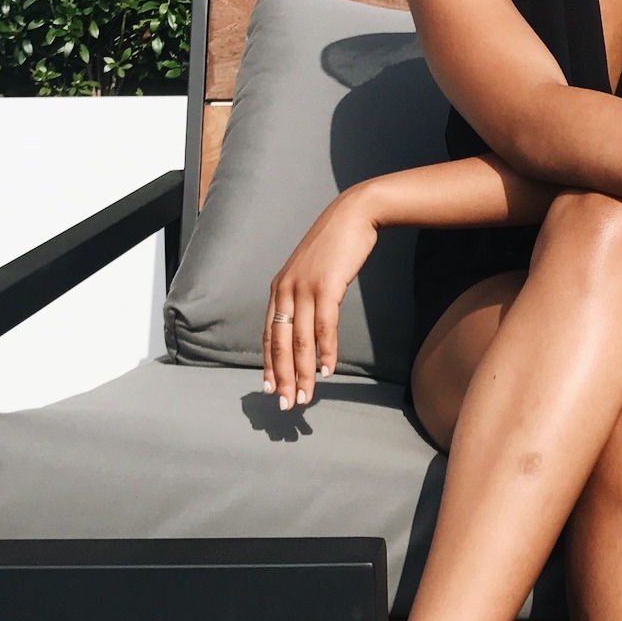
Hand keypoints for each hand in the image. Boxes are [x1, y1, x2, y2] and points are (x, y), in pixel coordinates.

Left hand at [262, 186, 378, 409]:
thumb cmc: (334, 245)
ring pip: (300, 341)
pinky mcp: (326, 286)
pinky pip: (324, 327)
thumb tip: (304, 324)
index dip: (269, 365)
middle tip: (286, 404)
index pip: (269, 336)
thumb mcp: (310, 271)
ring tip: (306, 396)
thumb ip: (303, 295)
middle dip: (282, 378)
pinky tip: (327, 370)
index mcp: (279, 289)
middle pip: (280, 344)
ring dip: (303, 372)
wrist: (352, 216)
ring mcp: (305, 288)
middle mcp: (286, 290)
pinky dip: (325, 352)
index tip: (270, 390)